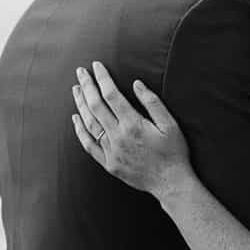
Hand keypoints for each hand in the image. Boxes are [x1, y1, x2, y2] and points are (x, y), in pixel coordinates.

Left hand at [72, 62, 195, 201]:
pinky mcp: (108, 163)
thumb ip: (152, 102)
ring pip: (89, 123)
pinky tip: (76, 118)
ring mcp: (111, 151)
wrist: (171, 183)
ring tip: (76, 89)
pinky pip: (89, 145)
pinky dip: (80, 130)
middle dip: (87, 86)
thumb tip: (136, 84)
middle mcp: (118, 136)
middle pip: (96, 106)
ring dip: (81, 104)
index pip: (111, 95)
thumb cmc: (174, 152)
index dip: (102, 78)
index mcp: (133, 124)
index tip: (96, 66)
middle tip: (80, 72)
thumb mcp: (170, 124)